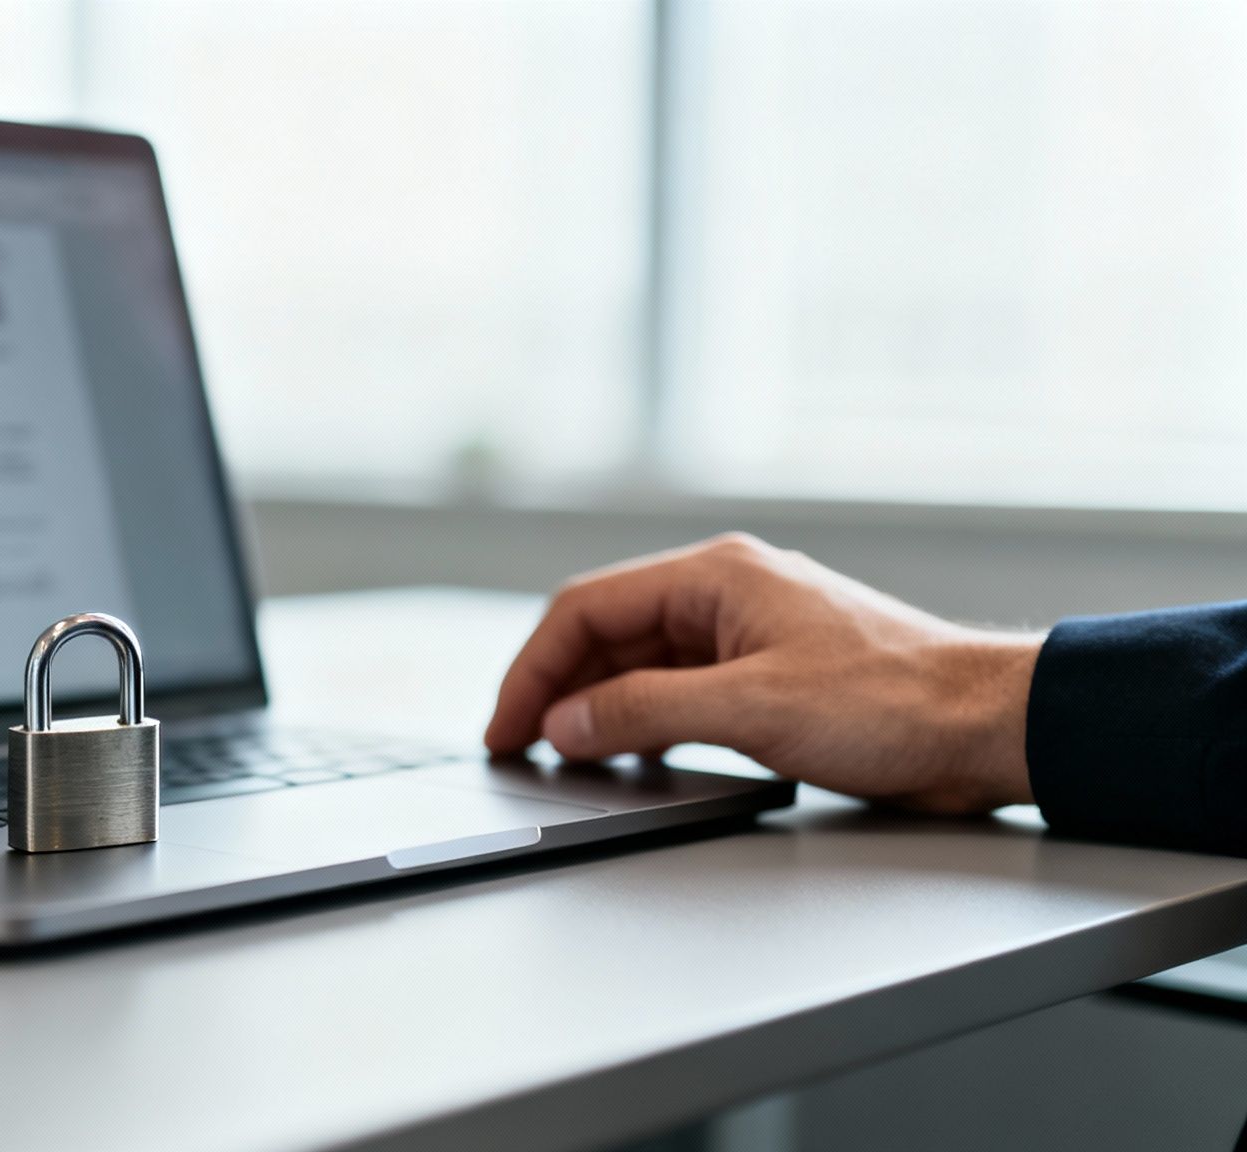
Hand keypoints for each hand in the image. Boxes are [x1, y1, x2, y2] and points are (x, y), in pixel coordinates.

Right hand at [484, 534, 1041, 812]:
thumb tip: (567, 723)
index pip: (586, 609)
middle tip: (519, 749)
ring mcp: (746, 633)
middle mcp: (725, 593)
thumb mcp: (751, 708)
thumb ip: (646, 711)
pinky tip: (632, 757)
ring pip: (639, 664)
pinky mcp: (768, 675)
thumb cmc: (894, 701)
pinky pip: (678, 690)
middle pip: (606, 634)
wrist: (987, 725)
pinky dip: (642, 721)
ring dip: (597, 708)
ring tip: (565, 759)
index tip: (506, 728)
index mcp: (715, 576)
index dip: (533, 671)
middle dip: (556, 691)